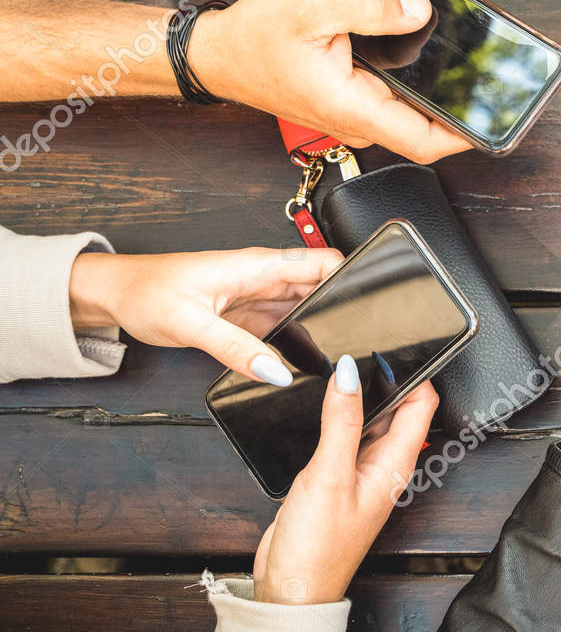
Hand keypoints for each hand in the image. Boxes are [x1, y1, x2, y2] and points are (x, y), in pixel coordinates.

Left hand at [68, 245, 343, 384]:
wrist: (115, 295)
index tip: (374, 301)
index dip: (354, 276)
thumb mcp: (190, 324)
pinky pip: (287, 325)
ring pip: (308, 307)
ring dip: (322, 326)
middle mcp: (265, 277)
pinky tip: (304, 359)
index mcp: (258, 265)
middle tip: (357, 339)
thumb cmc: (145, 292)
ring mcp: (259, 296)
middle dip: (344, 307)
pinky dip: (300, 339)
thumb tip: (277, 370)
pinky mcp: (251, 315)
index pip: (324, 260)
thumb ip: (235, 348)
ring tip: (335, 352)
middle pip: (323, 287)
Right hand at [188, 0, 473, 164]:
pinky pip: (393, 74)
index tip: (495, 111)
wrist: (216, 51)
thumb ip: (370, 7)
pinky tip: (414, 4)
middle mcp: (359, 115)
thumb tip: (419, 9)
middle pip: (428, 107)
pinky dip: (408, 40)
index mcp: (352, 107)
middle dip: (457, 67)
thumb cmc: (251, 39)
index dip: (466, 131)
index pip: (425, 140)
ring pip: (412, 86)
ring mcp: (357, 105)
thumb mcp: (312, 8)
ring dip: (434, 47)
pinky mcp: (354, 89)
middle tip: (475, 23)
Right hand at [254, 357, 438, 603]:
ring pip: (369, 422)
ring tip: (339, 370)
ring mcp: (360, 473)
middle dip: (384, 379)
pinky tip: (319, 406)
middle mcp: (384, 466)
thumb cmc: (316, 549)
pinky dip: (338, 419)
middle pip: (397, 409)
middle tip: (363, 346)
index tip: (398, 343)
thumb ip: (341, 422)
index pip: (421, 406)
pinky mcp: (336, 479)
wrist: (291, 591)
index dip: (415, 372)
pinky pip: (345, 438)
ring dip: (360, 398)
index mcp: (396, 464)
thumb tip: (349, 373)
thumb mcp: (329, 475)